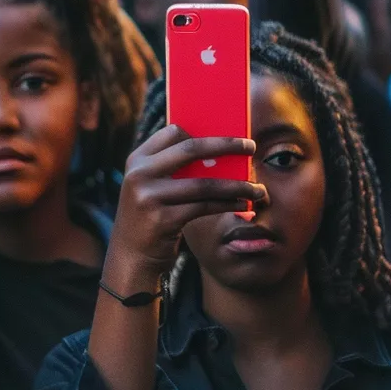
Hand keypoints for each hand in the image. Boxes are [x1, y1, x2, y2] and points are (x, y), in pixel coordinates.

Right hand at [111, 125, 266, 275]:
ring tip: (258, 188)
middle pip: (192, 149)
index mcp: (138, 160)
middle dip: (227, 145)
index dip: (204, 132)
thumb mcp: (154, 187)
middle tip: (252, 146)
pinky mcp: (162, 219)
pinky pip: (205, 206)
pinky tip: (243, 204)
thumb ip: (176, 168)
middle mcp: (139, 174)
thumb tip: (224, 151)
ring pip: (205, 183)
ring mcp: (149, 197)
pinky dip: (228, 204)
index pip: (173, 132)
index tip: (230, 135)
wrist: (132, 257)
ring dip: (237, 185)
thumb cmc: (153, 216)